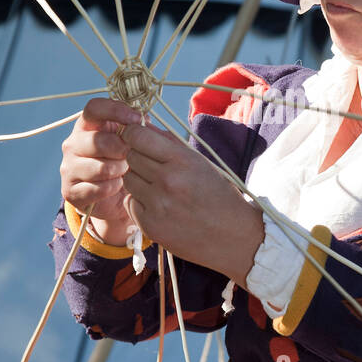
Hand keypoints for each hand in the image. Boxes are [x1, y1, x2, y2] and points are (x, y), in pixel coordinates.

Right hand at [60, 97, 144, 244]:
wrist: (115, 198)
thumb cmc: (123, 162)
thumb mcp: (131, 142)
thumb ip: (136, 128)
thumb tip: (145, 121)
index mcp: (87, 125)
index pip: (94, 108)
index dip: (116, 110)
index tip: (138, 120)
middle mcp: (73, 144)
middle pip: (98, 141)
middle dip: (122, 150)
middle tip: (132, 156)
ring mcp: (69, 168)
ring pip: (100, 168)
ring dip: (119, 171)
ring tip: (125, 172)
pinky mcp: (70, 191)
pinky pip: (99, 189)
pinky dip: (113, 188)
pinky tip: (117, 186)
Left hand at [121, 120, 264, 284]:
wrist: (233, 236)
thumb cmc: (218, 195)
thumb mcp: (200, 162)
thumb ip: (170, 143)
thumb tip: (142, 125)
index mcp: (183, 161)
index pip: (138, 136)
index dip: (133, 134)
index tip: (136, 138)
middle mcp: (168, 181)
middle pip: (130, 157)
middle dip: (138, 158)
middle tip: (154, 167)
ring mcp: (158, 205)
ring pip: (128, 180)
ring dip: (138, 181)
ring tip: (159, 188)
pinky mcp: (150, 225)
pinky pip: (130, 203)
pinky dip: (140, 203)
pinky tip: (160, 207)